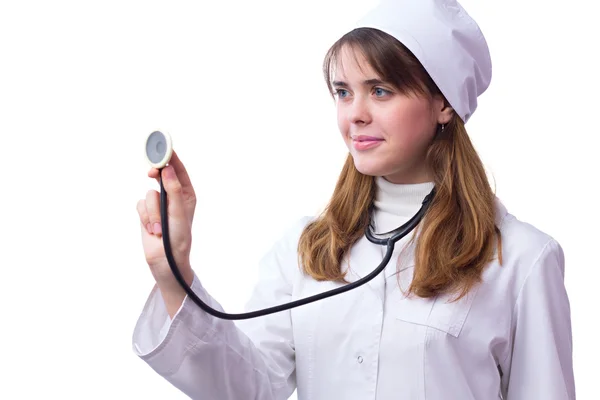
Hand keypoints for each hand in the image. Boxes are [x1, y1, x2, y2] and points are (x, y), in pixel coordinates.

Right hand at [136, 150, 195, 289]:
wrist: (165, 260)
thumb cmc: (179, 238)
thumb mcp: (178, 212)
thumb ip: (173, 190)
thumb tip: (167, 169)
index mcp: (186, 194)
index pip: (178, 170)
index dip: (171, 157)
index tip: (164, 146)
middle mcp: (172, 196)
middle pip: (160, 176)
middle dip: (155, 177)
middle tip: (152, 172)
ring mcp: (159, 204)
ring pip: (149, 194)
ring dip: (153, 212)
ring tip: (160, 228)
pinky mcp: (146, 212)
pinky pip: (140, 204)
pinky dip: (145, 217)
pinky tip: (152, 230)